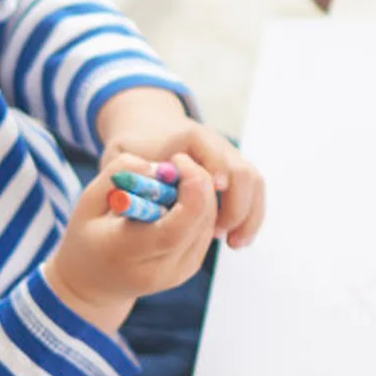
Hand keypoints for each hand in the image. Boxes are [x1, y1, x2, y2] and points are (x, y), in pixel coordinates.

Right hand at [44, 153, 219, 335]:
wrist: (93, 284)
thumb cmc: (87, 237)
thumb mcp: (87, 203)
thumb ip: (117, 176)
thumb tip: (159, 166)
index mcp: (127, 254)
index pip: (175, 228)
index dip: (190, 190)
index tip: (178, 160)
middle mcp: (159, 270)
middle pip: (200, 220)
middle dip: (198, 182)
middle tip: (179, 161)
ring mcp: (180, 272)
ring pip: (208, 221)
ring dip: (201, 193)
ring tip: (173, 181)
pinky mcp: (191, 266)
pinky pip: (206, 227)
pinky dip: (200, 206)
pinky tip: (178, 198)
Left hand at [95, 88, 264, 249]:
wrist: (151, 132)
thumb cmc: (134, 149)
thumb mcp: (121, 156)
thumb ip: (127, 170)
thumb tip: (145, 186)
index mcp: (189, 137)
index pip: (211, 151)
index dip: (216, 169)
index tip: (214, 190)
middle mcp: (217, 145)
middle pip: (240, 170)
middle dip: (235, 204)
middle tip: (217, 233)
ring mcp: (230, 158)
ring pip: (253, 183)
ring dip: (248, 215)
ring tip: (233, 243)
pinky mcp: (235, 173)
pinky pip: (253, 193)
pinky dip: (250, 217)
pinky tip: (237, 240)